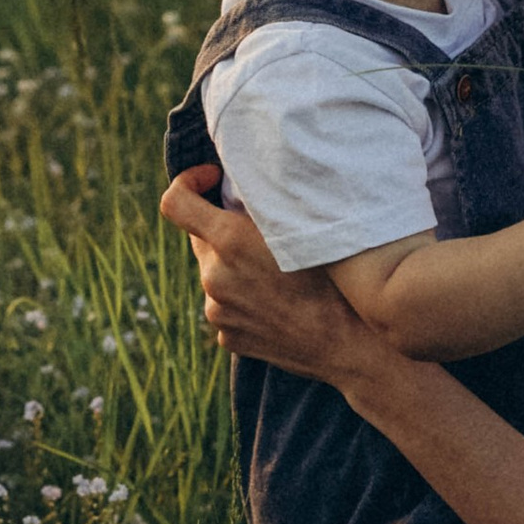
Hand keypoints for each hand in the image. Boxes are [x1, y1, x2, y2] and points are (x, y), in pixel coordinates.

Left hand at [158, 167, 384, 386]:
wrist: (349, 343)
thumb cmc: (336, 278)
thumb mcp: (300, 225)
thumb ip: (261, 205)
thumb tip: (241, 187)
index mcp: (229, 242)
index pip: (175, 203)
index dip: (187, 183)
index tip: (212, 180)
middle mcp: (214, 277)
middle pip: (202, 238)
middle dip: (223, 228)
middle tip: (263, 232)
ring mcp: (217, 311)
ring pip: (216, 273)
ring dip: (235, 266)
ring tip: (278, 274)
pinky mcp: (227, 337)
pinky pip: (226, 305)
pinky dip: (243, 298)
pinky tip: (277, 303)